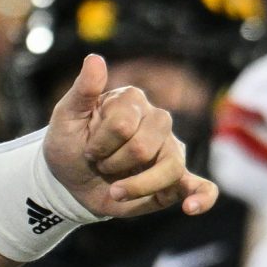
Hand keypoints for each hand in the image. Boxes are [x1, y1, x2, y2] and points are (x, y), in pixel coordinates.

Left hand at [42, 54, 217, 218]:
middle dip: (112, 163)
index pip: (122, 125)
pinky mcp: (175, 180)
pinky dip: (201, 197)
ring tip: (114, 189)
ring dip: (134, 185)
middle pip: (143, 148)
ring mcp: (170, 150)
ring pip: (169, 168)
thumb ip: (83, 90)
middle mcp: (158, 121)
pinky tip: (192, 207)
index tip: (86, 147)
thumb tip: (95, 59)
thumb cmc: (68, 144)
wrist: (68, 180)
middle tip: (99, 163)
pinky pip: (201, 187)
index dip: (98, 143)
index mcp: (132, 101)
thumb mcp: (65, 117)